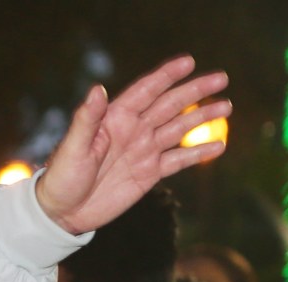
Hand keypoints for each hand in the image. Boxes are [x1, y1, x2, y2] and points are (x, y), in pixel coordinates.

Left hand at [36, 55, 229, 233]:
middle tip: (221, 79)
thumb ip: (86, 120)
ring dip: (202, 118)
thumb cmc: (61, 178)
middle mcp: (132, 130)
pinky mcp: (149, 173)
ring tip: (226, 107)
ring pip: (178, 129)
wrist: (62, 213)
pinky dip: (197, 153)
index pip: (145, 91)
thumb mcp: (72, 148)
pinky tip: (218, 146)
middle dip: (194, 91)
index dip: (166, 76)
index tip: (189, 62)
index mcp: (114, 119)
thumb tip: (97, 89)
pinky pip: (178, 160)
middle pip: (169, 105)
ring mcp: (143, 151)